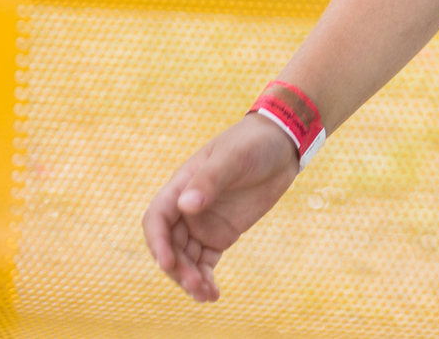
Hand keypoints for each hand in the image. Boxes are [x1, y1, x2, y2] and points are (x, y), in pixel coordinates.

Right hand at [142, 114, 299, 300]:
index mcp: (181, 187)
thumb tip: (185, 206)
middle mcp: (187, 209)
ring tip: (206, 295)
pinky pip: (206, 260)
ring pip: (187, 258)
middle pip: (170, 245)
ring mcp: (203, 223)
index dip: (158, 243)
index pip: (157, 219)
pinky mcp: (222, 234)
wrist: (282, 145)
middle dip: (178, 268)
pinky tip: (213, 294)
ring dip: (190, 278)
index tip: (168, 263)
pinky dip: (206, 277)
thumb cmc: (253, 143)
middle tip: (196, 286)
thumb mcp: (233, 158)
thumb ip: (209, 181)